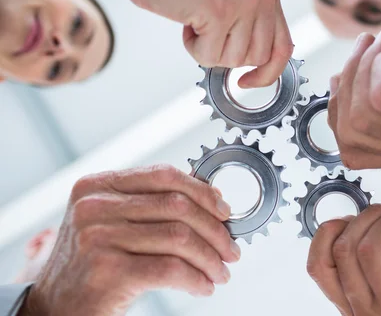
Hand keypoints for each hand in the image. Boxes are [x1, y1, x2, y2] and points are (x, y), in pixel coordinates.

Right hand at [18, 165, 239, 315]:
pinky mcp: (108, 271)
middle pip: (177, 206)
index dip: (202, 191)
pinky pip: (171, 269)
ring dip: (210, 258)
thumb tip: (209, 197)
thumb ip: (149, 203)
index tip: (224, 210)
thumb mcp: (110, 221)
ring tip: (221, 272)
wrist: (53, 307)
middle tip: (231, 249)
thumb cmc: (91, 263)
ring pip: (180, 238)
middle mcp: (94, 206)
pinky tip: (203, 286)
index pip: (164, 175)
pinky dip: (196, 278)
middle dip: (215, 229)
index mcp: (97, 185)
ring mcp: (98, 238)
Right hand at [113, 0, 293, 87]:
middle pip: (257, 57)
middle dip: (229, 55)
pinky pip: (210, 57)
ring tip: (197, 23)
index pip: (284, 45)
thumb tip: (264, 66)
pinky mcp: (219, 11)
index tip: (247, 81)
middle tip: (209, 32)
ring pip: (234, 60)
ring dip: (209, 51)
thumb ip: (254, 24)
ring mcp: (242, 0)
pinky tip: (188, 23)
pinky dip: (193, 48)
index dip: (268, 72)